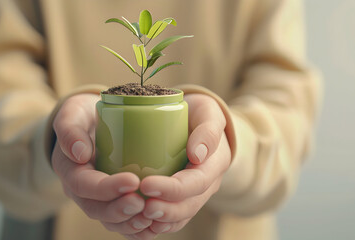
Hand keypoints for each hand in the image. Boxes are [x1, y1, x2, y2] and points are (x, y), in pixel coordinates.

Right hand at [51, 94, 150, 235]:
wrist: (92, 124)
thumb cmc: (84, 115)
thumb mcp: (72, 113)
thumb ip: (69, 129)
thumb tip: (80, 153)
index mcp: (69, 169)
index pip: (83, 184)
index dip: (106, 187)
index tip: (132, 181)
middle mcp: (80, 189)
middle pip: (96, 208)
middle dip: (119, 210)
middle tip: (142, 204)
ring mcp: (95, 199)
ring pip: (109, 220)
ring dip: (129, 223)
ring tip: (149, 218)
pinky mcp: (111, 201)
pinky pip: (120, 222)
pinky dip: (134, 229)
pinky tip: (152, 227)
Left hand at [126, 94, 230, 239]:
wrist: (197, 123)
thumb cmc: (199, 114)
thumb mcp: (209, 112)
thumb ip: (208, 130)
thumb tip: (197, 155)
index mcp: (215, 164)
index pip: (196, 182)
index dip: (173, 188)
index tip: (147, 184)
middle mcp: (207, 184)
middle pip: (189, 205)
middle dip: (166, 210)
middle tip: (142, 208)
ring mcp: (194, 193)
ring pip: (181, 216)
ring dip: (161, 221)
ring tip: (139, 218)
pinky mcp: (181, 197)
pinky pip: (173, 217)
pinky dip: (158, 224)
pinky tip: (141, 224)